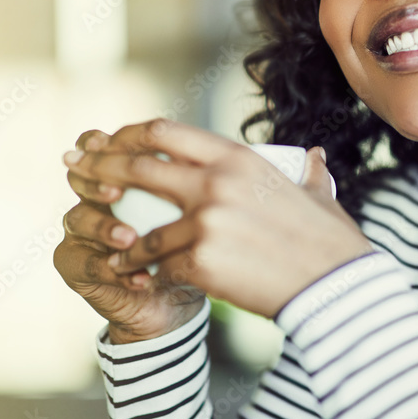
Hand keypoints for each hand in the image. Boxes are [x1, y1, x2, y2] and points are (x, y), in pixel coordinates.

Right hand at [55, 129, 205, 343]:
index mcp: (121, 175)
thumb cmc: (190, 244)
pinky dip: (112, 270)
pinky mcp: (73, 264)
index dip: (107, 145)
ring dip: (104, 227)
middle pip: (81, 177)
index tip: (128, 151)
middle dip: (97, 182)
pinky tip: (139, 276)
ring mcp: (80, 230)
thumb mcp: (195, 211)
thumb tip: (203, 157)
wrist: (178, 296)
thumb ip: (189, 182)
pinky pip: (83, 261)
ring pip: (77, 218)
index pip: (103, 147)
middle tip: (116, 192)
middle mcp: (95, 197)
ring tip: (130, 238)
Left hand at [60, 119, 374, 317]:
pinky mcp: (200, 261)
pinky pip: (160, 268)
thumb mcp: (316, 195)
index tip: (107, 146)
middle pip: (137, 168)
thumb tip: (315, 157)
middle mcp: (216, 182)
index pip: (163, 131)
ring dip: (124, 242)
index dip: (126, 137)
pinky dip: (151, 277)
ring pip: (142, 230)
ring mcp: (205, 222)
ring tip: (117, 252)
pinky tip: (145, 283)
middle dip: (101, 173)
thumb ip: (308, 172)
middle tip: (80, 181)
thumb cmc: (330, 241)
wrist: (337, 286)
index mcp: (237, 159)